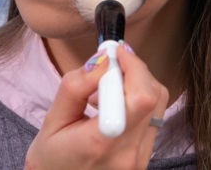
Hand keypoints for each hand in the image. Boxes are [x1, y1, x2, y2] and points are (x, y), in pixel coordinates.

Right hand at [25, 44, 168, 169]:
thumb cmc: (50, 159)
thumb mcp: (51, 120)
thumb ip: (75, 87)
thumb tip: (102, 60)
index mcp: (102, 143)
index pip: (140, 97)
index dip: (131, 66)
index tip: (112, 52)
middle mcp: (129, 153)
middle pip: (154, 95)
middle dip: (134, 70)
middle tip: (109, 65)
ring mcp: (141, 159)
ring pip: (159, 104)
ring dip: (138, 84)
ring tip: (107, 89)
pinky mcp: (146, 158)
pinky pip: (154, 118)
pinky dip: (139, 101)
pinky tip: (114, 105)